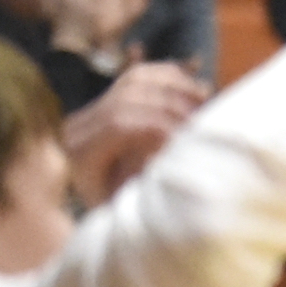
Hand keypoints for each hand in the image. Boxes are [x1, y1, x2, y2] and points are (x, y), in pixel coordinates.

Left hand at [62, 60, 201, 206]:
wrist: (105, 203)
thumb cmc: (123, 211)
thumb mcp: (131, 201)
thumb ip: (145, 175)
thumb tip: (171, 146)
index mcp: (80, 153)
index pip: (120, 123)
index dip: (157, 125)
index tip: (186, 138)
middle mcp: (81, 125)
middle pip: (129, 96)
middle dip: (172, 105)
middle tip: (203, 120)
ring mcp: (93, 109)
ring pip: (136, 79)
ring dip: (176, 87)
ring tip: (205, 103)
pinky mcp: (109, 100)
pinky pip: (142, 75)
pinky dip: (172, 77)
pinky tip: (195, 90)